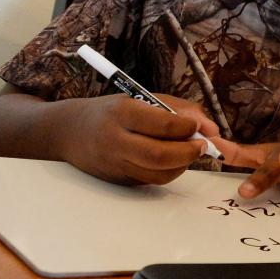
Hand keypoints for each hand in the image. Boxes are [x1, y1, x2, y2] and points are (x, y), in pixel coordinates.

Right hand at [59, 93, 219, 185]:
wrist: (67, 131)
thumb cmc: (110, 111)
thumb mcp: (140, 98)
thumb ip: (177, 108)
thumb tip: (211, 128)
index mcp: (122, 113)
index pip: (163, 124)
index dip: (187, 127)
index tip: (198, 126)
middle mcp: (116, 140)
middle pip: (160, 155)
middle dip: (189, 152)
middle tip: (202, 146)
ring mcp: (115, 164)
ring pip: (158, 174)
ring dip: (183, 165)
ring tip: (189, 152)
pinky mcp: (118, 180)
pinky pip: (151, 180)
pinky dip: (169, 172)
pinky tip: (173, 160)